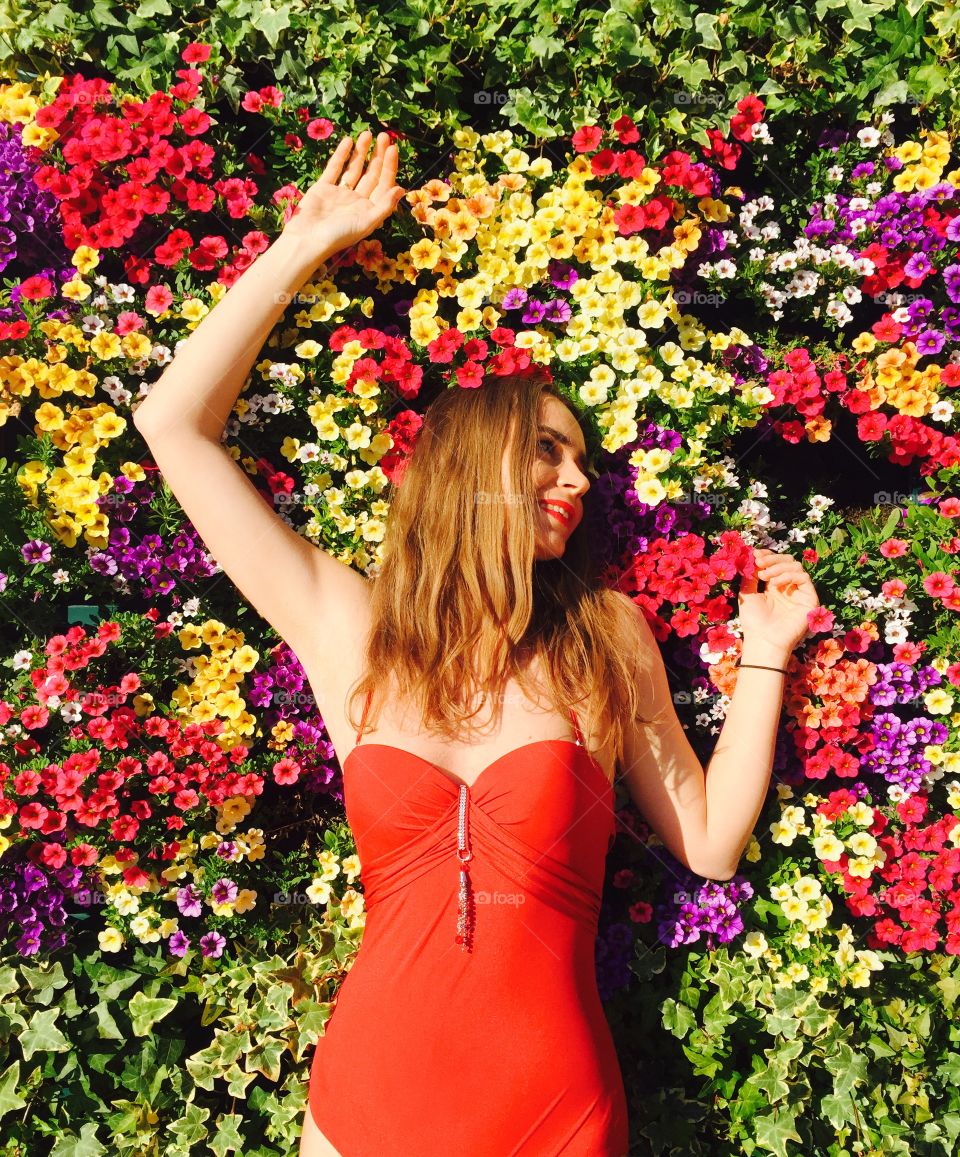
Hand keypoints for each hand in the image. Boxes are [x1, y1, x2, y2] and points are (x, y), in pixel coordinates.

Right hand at [281, 130, 406, 256]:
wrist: (307, 239)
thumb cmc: (339, 235)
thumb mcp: (366, 222)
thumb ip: (384, 206)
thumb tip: (401, 189)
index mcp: (369, 210)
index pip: (383, 184)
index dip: (389, 166)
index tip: (392, 148)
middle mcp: (357, 201)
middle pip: (371, 174)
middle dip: (378, 155)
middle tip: (383, 136)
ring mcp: (340, 193)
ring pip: (354, 168)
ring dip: (362, 152)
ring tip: (367, 133)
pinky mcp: (324, 188)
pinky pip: (335, 168)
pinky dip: (342, 155)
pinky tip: (349, 141)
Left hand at [737, 547, 820, 654]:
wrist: (764, 640)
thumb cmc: (754, 621)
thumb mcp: (747, 594)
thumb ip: (751, 575)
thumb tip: (753, 557)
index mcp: (775, 586)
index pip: (776, 563)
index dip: (767, 555)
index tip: (755, 553)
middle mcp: (789, 588)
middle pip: (788, 561)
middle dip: (772, 559)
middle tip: (759, 561)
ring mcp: (800, 593)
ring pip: (796, 566)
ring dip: (778, 567)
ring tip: (764, 576)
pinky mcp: (810, 599)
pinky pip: (804, 578)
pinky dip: (788, 575)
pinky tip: (775, 583)